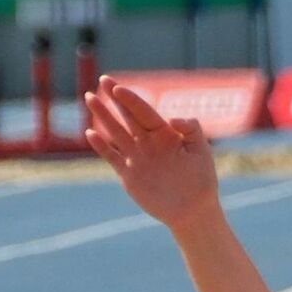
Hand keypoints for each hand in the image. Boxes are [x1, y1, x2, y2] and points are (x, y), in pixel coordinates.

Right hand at [85, 75, 220, 231]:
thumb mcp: (201, 151)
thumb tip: (172, 118)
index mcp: (166, 135)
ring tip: (90, 98)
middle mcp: (149, 143)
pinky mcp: (129, 175)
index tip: (118, 88)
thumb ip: (191, 129)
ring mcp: (137, 158)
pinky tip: (91, 133)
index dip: (131, 99)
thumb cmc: (202, 180)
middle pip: (128, 117)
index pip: (145, 112)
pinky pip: (112, 157)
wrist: (193, 210)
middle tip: (103, 80)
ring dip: (103, 116)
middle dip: (115, 99)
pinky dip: (101, 146)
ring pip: (116, 132)